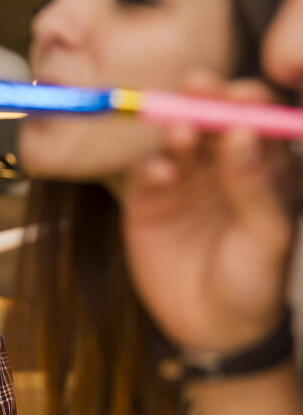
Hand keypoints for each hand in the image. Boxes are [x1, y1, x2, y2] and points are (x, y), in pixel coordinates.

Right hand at [121, 73, 294, 354]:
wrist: (213, 328)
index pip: (255, 119)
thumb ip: (255, 186)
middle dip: (206, 98)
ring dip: (177, 129)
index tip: (241, 94)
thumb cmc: (254, 281)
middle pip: (211, 117)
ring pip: (177, 139)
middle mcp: (221, 165)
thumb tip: (242, 132)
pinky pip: (146, 171)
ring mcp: (184, 180)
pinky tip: (161, 175)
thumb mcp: (268, 237)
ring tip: (180, 136)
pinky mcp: (148, 200)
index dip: (248, 101)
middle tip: (198, 85)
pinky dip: (151, 166)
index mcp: (262, 166)